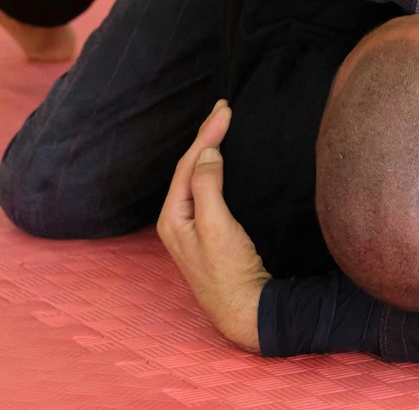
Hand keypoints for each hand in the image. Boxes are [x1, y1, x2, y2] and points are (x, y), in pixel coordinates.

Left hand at [156, 100, 268, 352]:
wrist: (245, 310)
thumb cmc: (229, 272)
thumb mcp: (216, 226)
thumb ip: (207, 186)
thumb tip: (207, 154)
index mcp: (173, 217)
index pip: (187, 165)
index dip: (205, 136)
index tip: (225, 111)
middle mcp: (178, 220)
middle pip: (189, 168)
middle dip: (205, 137)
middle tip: (223, 109)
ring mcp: (193, 227)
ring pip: (198, 177)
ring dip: (209, 150)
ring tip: (221, 125)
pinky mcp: (210, 233)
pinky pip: (208, 189)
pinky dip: (215, 168)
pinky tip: (221, 160)